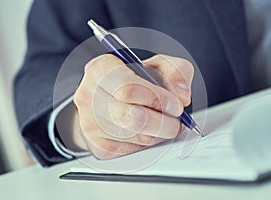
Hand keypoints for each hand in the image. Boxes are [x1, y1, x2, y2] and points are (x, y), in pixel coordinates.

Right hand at [72, 54, 193, 158]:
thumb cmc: (135, 80)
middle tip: (176, 122)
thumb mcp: (158, 65)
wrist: (109, 98)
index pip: (128, 89)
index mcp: (101, 69)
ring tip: (165, 125)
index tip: (176, 106)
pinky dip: (146, 143)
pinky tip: (148, 132)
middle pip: (132, 117)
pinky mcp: (97, 145)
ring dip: (158, 134)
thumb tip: (181, 96)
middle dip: (163, 122)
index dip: (157, 100)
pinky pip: (130, 150)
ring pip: (134, 136)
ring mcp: (89, 123)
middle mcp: (89, 96)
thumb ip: (176, 72)